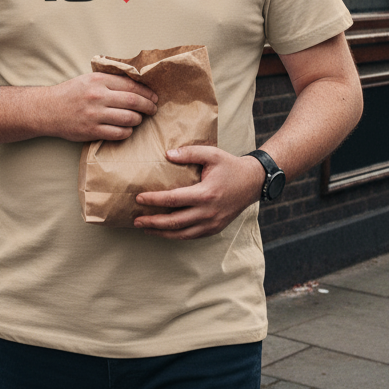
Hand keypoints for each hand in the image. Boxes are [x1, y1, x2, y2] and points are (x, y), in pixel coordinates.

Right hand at [45, 72, 157, 142]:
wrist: (47, 109)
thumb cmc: (70, 93)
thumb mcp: (89, 79)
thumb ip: (110, 80)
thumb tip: (137, 83)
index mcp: (98, 80)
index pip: (131, 85)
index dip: (147, 92)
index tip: (154, 96)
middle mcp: (98, 96)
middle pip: (133, 102)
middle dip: (148, 106)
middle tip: (153, 108)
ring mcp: (95, 115)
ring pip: (129, 119)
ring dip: (138, 119)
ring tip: (139, 118)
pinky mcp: (92, 131)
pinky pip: (119, 134)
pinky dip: (127, 132)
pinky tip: (127, 129)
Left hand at [133, 147, 263, 238]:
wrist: (253, 182)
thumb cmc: (230, 166)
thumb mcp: (211, 154)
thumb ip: (189, 153)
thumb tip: (167, 155)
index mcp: (206, 194)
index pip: (173, 199)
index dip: (154, 200)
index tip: (138, 198)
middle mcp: (208, 212)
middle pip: (174, 222)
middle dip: (153, 222)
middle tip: (135, 220)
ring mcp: (212, 223)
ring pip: (182, 234)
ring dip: (161, 233)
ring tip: (145, 228)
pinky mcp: (215, 228)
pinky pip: (191, 236)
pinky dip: (176, 235)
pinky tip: (164, 231)